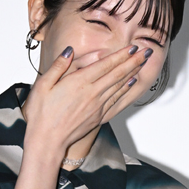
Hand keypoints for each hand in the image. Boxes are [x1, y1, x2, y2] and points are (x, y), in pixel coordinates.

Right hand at [22, 44, 149, 160]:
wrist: (47, 141)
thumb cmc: (41, 114)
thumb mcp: (43, 85)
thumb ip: (58, 66)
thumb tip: (69, 51)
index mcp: (79, 83)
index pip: (105, 65)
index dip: (121, 55)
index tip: (132, 47)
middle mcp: (92, 93)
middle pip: (117, 74)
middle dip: (133, 61)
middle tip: (146, 52)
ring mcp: (97, 106)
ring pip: (119, 86)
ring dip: (132, 73)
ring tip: (143, 63)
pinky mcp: (98, 117)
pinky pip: (116, 101)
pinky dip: (125, 91)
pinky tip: (131, 84)